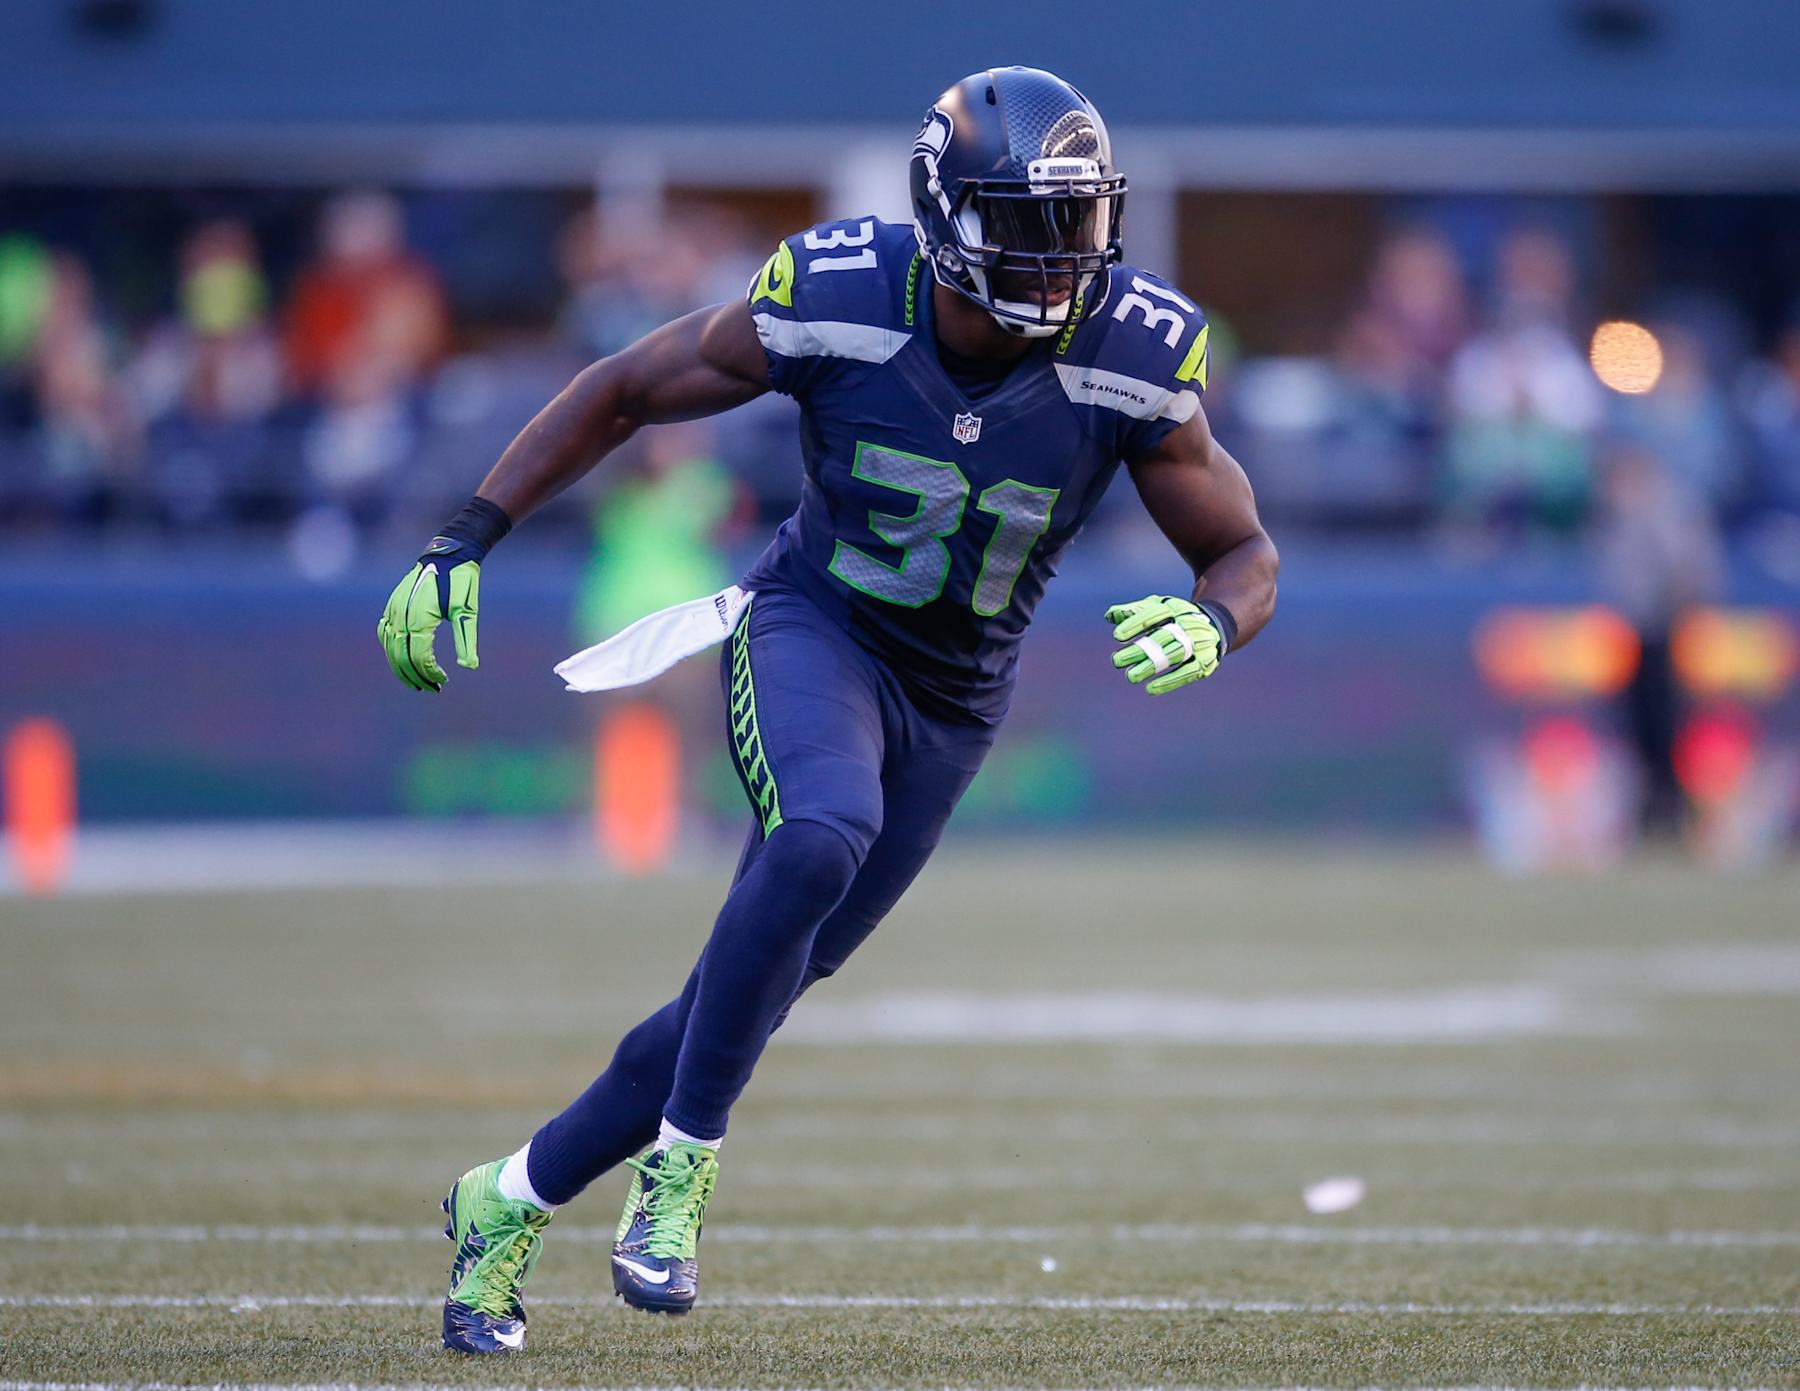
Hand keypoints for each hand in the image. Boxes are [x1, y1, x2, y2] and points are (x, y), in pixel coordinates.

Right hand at [378, 538, 481, 691]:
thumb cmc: (461, 581)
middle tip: (432, 689)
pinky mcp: (392, 604)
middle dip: (416, 676)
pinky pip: (384, 632)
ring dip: (401, 667)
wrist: (448, 553)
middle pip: (401, 656)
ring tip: (417, 682)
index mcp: (419, 618)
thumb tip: (470, 667)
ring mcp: (393, 609)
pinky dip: (391, 649)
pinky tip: (401, 658)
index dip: (430, 673)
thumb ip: (466, 640)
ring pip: (390, 647)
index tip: (443, 681)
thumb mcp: (467, 611)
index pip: (419, 656)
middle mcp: (401, 615)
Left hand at [1106, 594, 1221, 695]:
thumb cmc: (1175, 618)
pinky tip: (1150, 688)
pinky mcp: (1205, 661)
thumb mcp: (1157, 608)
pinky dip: (1169, 681)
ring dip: (1151, 666)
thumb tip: (1109, 616)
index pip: (1155, 614)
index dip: (1136, 624)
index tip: (1117, 636)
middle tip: (1116, 661)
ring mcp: (1199, 643)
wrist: (1214, 626)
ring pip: (1173, 655)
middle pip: (1162, 637)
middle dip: (1139, 649)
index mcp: (1175, 608)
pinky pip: (1187, 672)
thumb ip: (1134, 612)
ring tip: (1130, 676)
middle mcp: (1189, 624)